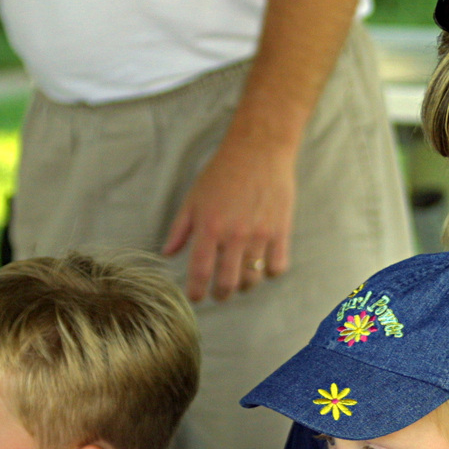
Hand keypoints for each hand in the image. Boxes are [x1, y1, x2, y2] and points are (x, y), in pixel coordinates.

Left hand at [162, 136, 295, 302]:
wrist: (259, 151)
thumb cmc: (223, 172)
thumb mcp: (194, 198)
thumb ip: (180, 229)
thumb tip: (167, 253)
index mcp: (209, 227)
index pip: (200, 270)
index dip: (197, 291)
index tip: (196, 297)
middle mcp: (234, 235)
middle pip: (228, 282)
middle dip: (221, 294)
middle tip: (219, 293)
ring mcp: (260, 234)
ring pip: (253, 277)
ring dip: (245, 285)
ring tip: (241, 281)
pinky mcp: (281, 231)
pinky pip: (277, 266)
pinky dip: (270, 272)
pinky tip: (264, 266)